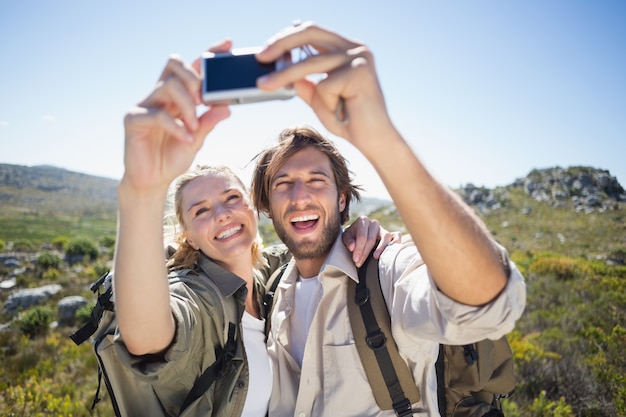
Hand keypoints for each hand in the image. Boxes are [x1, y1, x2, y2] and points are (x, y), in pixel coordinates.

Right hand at [121, 41, 232, 191]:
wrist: (152, 181)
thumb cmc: (172, 158)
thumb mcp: (197, 140)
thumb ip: (208, 122)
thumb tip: (227, 107)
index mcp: (175, 97)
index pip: (191, 68)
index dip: (207, 54)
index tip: (227, 44)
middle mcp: (159, 96)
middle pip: (175, 66)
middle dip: (194, 78)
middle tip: (205, 99)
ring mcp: (144, 105)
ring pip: (168, 87)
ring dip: (188, 107)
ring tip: (194, 128)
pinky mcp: (133, 120)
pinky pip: (158, 115)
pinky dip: (177, 127)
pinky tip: (186, 139)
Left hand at [256, 22, 392, 146]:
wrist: (375, 141)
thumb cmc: (348, 121)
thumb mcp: (319, 98)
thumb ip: (304, 82)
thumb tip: (280, 68)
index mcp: (346, 49)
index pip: (311, 32)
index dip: (286, 38)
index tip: (265, 52)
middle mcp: (355, 48)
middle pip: (310, 33)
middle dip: (280, 44)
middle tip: (260, 58)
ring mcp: (359, 58)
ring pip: (310, 63)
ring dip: (284, 77)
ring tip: (263, 86)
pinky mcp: (359, 73)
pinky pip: (324, 86)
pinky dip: (326, 104)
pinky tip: (342, 112)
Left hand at [343, 216, 400, 266]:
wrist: (357, 236)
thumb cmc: (352, 237)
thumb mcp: (346, 237)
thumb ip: (348, 241)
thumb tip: (352, 247)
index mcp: (363, 220)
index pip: (362, 236)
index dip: (359, 249)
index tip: (355, 259)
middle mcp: (374, 223)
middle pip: (372, 239)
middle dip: (365, 252)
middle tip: (359, 263)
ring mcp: (383, 228)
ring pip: (386, 236)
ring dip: (381, 248)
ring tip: (375, 257)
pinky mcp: (391, 234)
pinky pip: (397, 235)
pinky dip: (396, 242)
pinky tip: (391, 252)